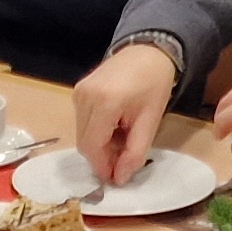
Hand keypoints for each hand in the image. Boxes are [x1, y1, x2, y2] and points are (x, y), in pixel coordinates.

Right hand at [69, 43, 176, 185]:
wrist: (148, 51)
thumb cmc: (154, 84)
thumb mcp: (150, 120)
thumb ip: (135, 152)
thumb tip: (119, 178)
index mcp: (104, 102)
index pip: (93, 147)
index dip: (102, 167)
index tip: (117, 179)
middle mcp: (84, 97)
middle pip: (85, 143)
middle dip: (102, 158)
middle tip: (124, 160)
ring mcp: (78, 92)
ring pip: (82, 134)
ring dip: (100, 145)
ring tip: (123, 139)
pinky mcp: (78, 91)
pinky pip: (82, 122)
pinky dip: (96, 132)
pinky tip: (114, 127)